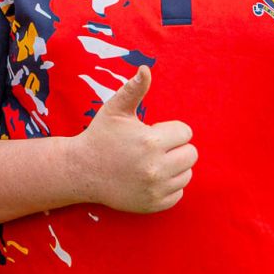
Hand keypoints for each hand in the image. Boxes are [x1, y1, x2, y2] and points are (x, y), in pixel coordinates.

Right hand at [70, 66, 195, 213]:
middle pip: (191, 154)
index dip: (169, 130)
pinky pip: (178, 193)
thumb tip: (145, 69)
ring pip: (186, 174)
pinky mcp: (153, 204)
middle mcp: (155, 167)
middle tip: (153, 148)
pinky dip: (169, 186)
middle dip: (175, 148)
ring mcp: (155, 189)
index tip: (152, 132)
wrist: (82, 171)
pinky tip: (150, 178)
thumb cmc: (101, 136)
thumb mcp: (115, 109)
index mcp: (150, 141)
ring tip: (151, 162)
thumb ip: (133, 89)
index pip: (185, 133)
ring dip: (174, 167)